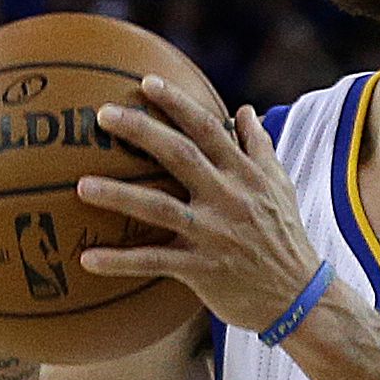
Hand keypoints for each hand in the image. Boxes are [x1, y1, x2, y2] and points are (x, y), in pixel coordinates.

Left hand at [76, 78, 324, 332]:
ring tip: (81, 187)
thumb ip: (259, 147)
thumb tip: (245, 110)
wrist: (298, 296)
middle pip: (179, 155)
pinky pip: (154, 263)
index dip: (177, 103)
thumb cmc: (285, 238)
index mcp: (244, 174)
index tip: (147, 83)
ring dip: (119, 196)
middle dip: (141, 132)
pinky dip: (120, 262)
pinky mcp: (202, 270)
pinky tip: (87, 259)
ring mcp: (213, 234)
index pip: (208, 129)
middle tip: (103, 115)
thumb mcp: (280, 186)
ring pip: (159, 208)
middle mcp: (227, 198)